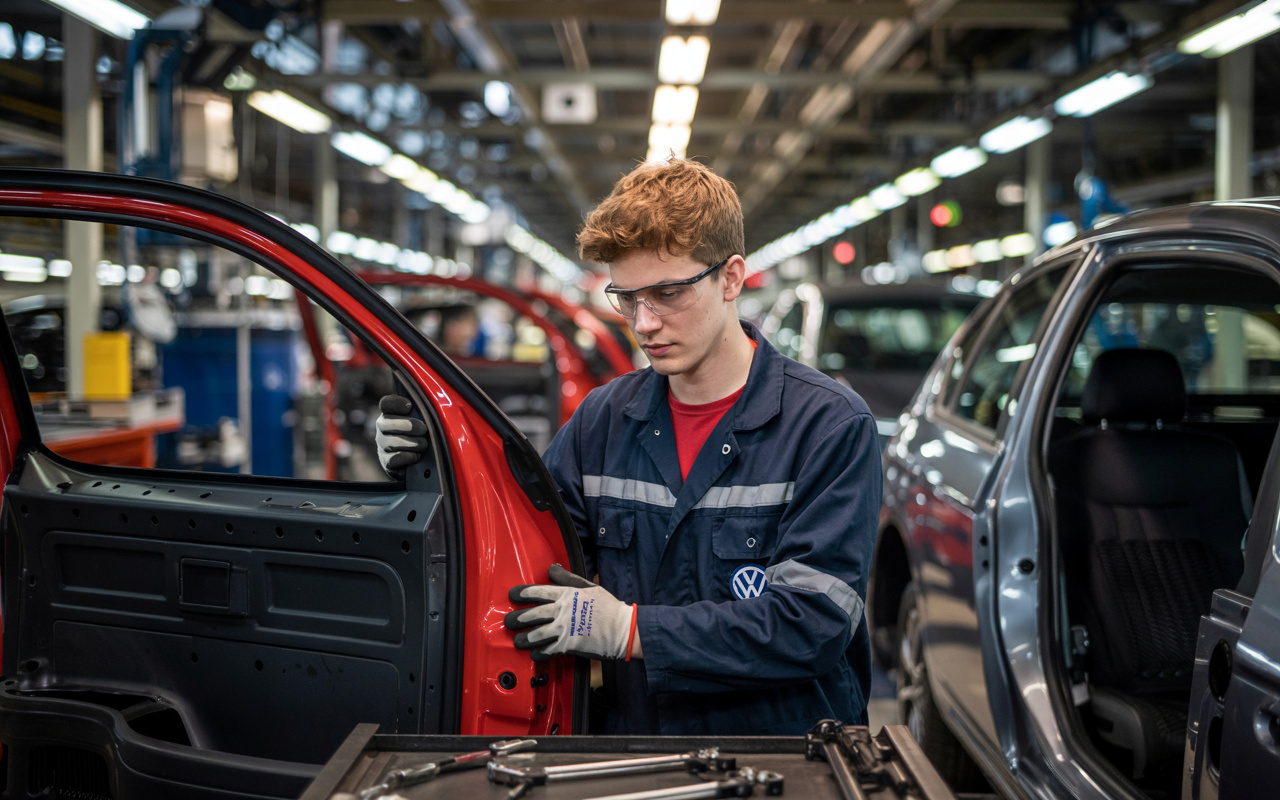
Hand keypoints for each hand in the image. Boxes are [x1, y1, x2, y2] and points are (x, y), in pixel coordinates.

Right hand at [375, 395, 428, 476]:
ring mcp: (383, 445)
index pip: (386, 404)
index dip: (396, 404)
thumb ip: (422, 412)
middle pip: (386, 423)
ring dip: (411, 443)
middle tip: (424, 429)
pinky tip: (417, 456)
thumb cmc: (422, 434)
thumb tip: (431, 406)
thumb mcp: (422, 420)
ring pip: (391, 443)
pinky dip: (407, 457)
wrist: (419, 462)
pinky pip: (394, 459)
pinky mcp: (387, 462)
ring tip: (424, 444)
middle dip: (408, 425)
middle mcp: (382, 428)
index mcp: (390, 413)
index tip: (409, 406)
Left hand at [506, 565, 637, 660]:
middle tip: (509, 622)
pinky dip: (538, 653)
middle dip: (516, 619)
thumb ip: (567, 578)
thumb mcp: (588, 586)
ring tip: (517, 641)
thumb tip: (552, 569)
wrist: (622, 629)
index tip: (513, 595)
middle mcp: (562, 611)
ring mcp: (564, 629)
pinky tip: (534, 654)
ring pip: (535, 634)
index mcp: (567, 594)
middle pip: (531, 614)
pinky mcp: (568, 645)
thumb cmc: (608, 607)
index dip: (521, 593)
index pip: (537, 591)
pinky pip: (547, 650)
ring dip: (523, 639)